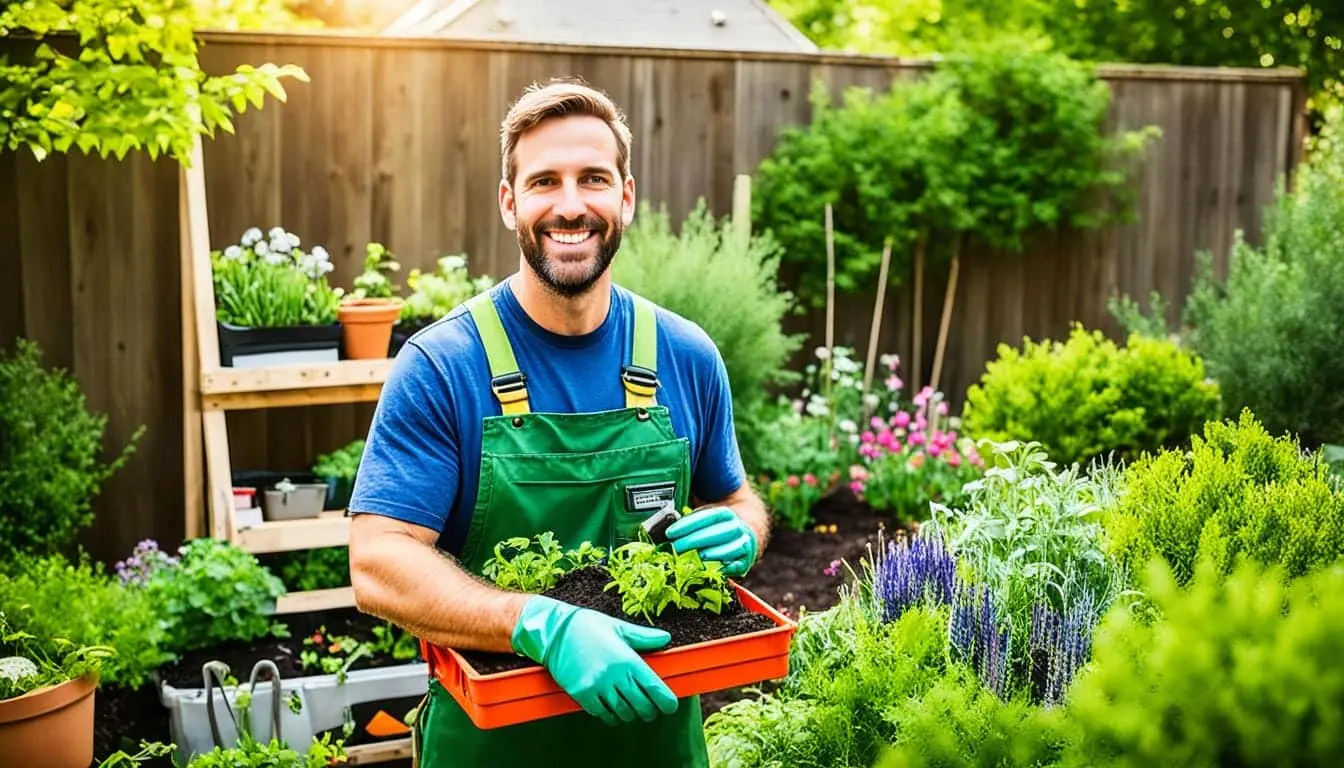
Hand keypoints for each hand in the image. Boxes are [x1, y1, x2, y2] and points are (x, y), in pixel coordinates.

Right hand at [511, 595, 678, 725]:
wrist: (555, 631)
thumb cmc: (589, 627)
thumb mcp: (618, 628)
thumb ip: (643, 637)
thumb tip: (665, 638)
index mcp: (627, 659)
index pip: (655, 689)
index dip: (666, 702)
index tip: (670, 707)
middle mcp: (614, 675)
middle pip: (642, 706)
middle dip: (649, 711)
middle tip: (649, 709)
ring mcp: (597, 686)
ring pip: (623, 713)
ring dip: (630, 714)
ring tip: (630, 708)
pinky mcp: (581, 693)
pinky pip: (602, 714)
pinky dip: (610, 715)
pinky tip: (611, 709)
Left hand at [665, 507, 757, 575]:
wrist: (745, 536)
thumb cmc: (719, 529)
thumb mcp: (707, 519)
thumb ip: (692, 524)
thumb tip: (671, 533)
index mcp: (726, 514)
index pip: (708, 516)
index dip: (688, 524)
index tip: (671, 532)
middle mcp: (737, 528)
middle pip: (717, 533)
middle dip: (694, 540)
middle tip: (676, 547)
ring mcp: (744, 545)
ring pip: (730, 549)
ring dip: (710, 554)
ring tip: (693, 558)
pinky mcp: (745, 562)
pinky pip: (735, 566)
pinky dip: (722, 568)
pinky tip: (707, 570)